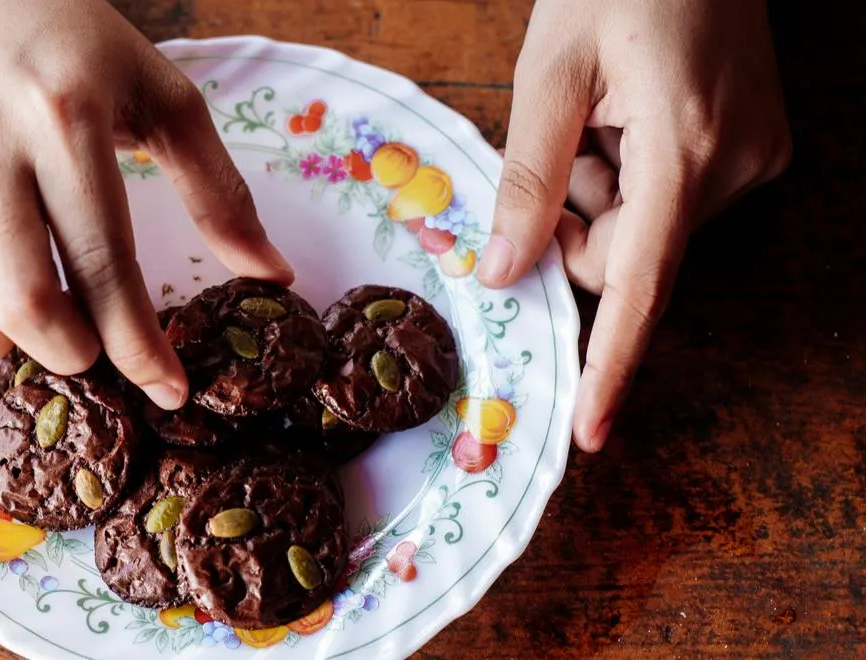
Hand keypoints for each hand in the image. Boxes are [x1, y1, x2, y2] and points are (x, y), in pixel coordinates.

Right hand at [0, 0, 292, 409]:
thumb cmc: (75, 46)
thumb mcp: (163, 98)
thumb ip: (219, 190)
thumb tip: (272, 275)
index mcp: (66, 122)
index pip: (106, 266)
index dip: (140, 347)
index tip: (168, 390)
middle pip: (22, 300)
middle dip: (72, 354)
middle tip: (91, 350)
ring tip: (22, 332)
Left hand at [477, 0, 790, 450]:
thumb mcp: (550, 73)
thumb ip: (526, 180)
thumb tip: (504, 271)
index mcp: (685, 148)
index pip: (640, 283)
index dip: (611, 364)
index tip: (589, 429)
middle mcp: (737, 166)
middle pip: (626, 257)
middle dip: (574, 222)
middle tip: (564, 143)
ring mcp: (756, 158)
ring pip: (644, 230)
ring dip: (600, 190)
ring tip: (601, 114)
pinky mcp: (755, 149)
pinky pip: (669, 201)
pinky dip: (631, 175)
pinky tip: (628, 114)